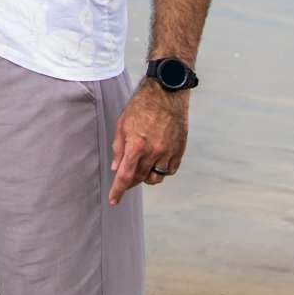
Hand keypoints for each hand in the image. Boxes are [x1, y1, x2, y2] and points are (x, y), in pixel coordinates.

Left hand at [108, 84, 189, 204]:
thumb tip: (116, 168)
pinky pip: (169, 170)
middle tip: (126, 177)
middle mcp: (153, 152)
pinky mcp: (179, 150)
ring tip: (142, 166)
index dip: (118, 190)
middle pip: (140, 178)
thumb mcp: (122, 124)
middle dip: (131, 181)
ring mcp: (168, 152)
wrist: (167, 93)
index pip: (125, 176)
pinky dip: (161, 170)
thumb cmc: (141, 106)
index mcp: (136, 145)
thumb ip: (119, 148)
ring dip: (147, 176)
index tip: (113, 201)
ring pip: (156, 177)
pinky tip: (156, 161)